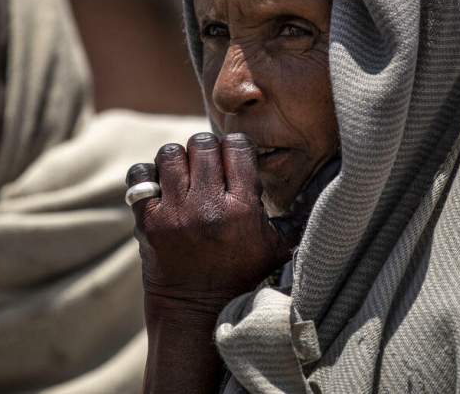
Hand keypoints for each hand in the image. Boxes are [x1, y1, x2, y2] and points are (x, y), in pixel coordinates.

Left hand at [127, 132, 293, 313]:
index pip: (236, 147)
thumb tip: (321, 187)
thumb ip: (292, 217)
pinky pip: (139, 176)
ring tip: (182, 176)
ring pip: (169, 154)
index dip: (235, 149)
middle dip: (206, 150)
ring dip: (176, 160)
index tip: (233, 162)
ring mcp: (174, 213)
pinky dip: (147, 177)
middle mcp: (207, 207)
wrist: (195, 314)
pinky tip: (159, 188)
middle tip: (207, 167)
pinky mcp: (147, 222)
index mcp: (242, 209)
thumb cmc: (240, 279)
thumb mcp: (275, 249)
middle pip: (201, 144)